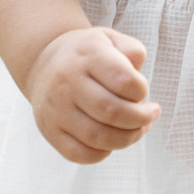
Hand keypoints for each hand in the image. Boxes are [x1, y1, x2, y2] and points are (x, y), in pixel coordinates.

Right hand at [26, 26, 159, 164]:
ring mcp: (56, 109)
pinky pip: (78, 154)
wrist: (43, 64)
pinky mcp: (49, 131)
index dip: (142, 91)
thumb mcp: (111, 39)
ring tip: (138, 129)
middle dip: (141, 118)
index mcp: (87, 56)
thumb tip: (137, 66)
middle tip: (150, 115)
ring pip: (98, 137)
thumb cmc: (87, 55)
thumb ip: (132, 49)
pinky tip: (112, 141)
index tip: (144, 92)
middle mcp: (67, 82)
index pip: (124, 80)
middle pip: (112, 112)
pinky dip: (102, 153)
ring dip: (127, 138)